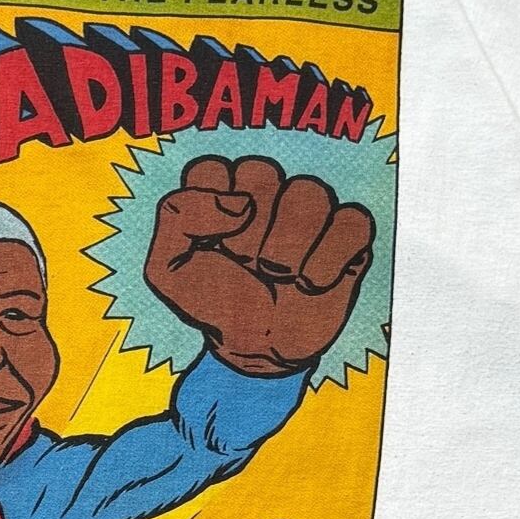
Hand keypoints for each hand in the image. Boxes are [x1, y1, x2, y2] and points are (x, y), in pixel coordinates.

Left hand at [142, 155, 375, 376]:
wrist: (257, 349)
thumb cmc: (215, 303)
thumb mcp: (167, 270)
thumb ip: (179, 218)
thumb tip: (242, 204)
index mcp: (221, 190)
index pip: (211, 170)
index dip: (208, 212)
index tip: (210, 249)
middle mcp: (266, 191)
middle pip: (262, 172)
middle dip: (248, 228)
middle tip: (247, 264)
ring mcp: (309, 211)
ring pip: (309, 190)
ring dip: (289, 243)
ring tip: (280, 276)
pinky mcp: (346, 236)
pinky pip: (352, 220)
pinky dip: (329, 256)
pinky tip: (311, 284)